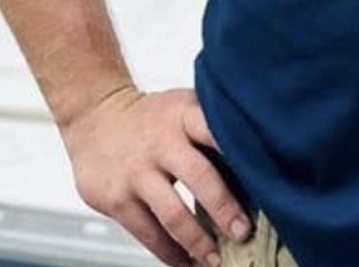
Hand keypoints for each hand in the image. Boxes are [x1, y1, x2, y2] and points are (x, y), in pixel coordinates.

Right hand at [60, 86, 251, 266]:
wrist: (96, 118)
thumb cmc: (153, 117)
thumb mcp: (183, 107)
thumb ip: (211, 126)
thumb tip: (256, 158)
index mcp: (184, 114)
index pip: (216, 129)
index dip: (240, 151)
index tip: (263, 177)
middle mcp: (162, 142)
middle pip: (200, 177)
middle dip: (225, 208)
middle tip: (243, 231)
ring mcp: (137, 172)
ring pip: (173, 214)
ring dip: (198, 242)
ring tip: (216, 259)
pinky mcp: (117, 199)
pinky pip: (148, 233)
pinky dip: (170, 252)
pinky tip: (186, 261)